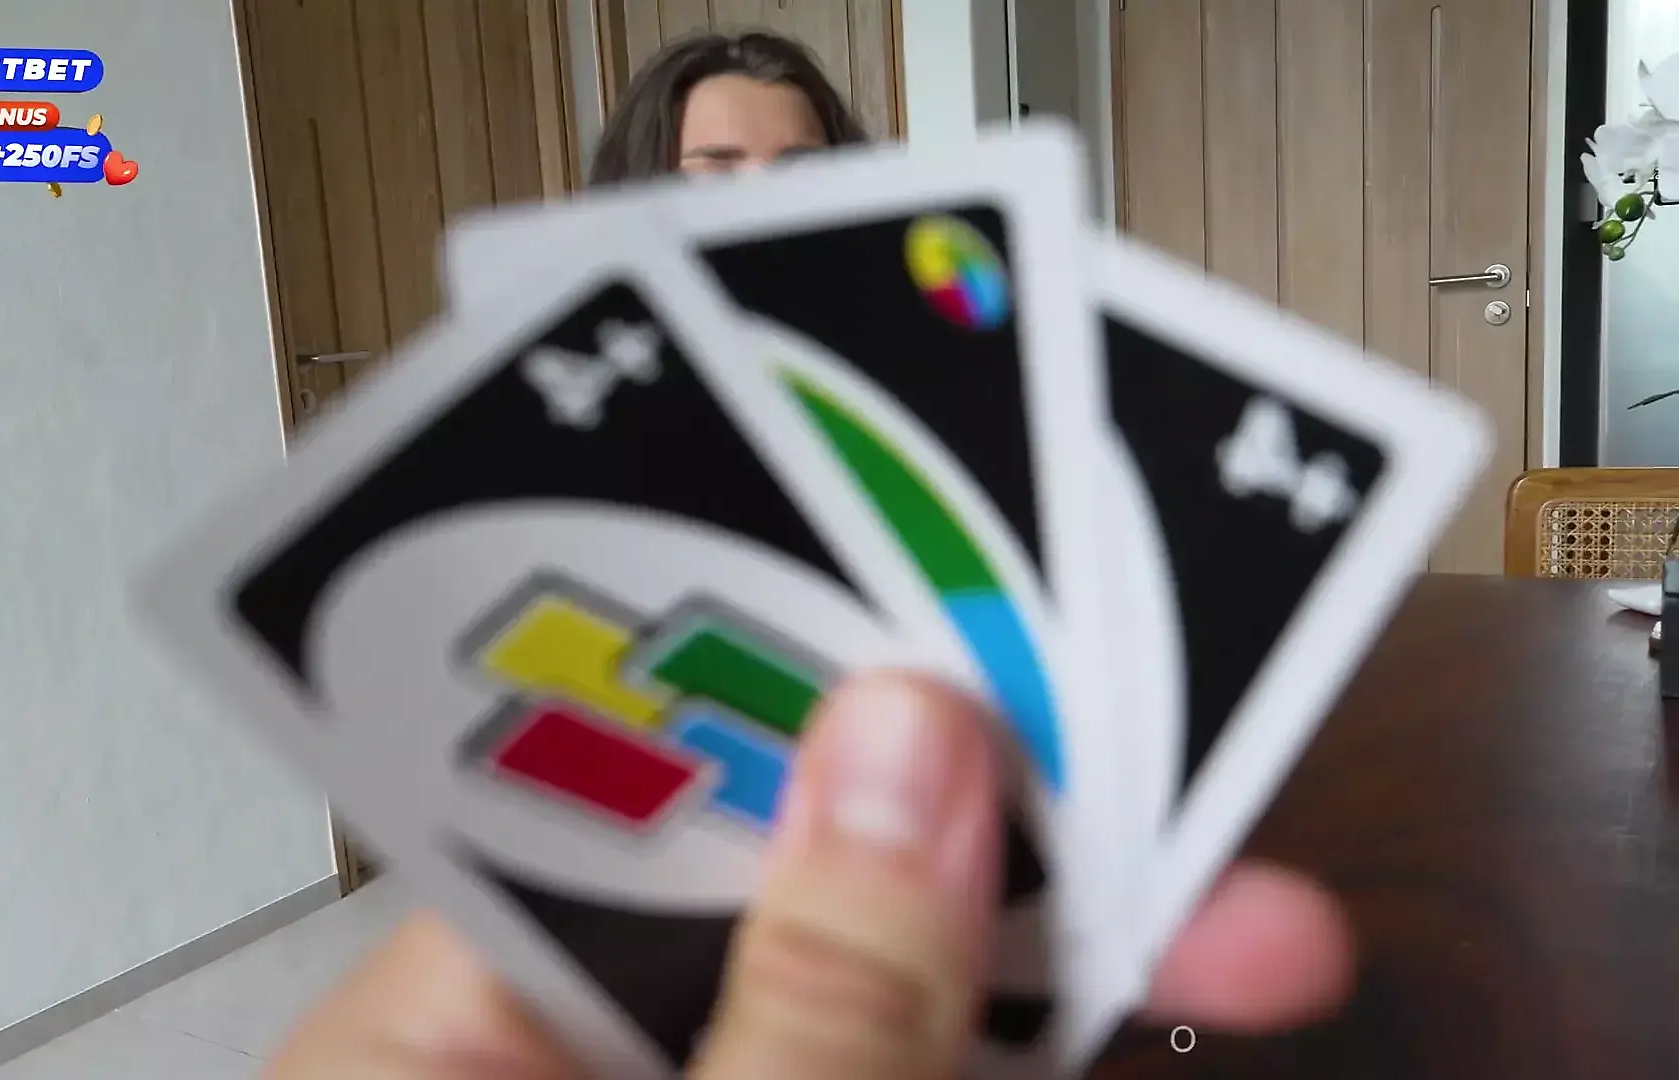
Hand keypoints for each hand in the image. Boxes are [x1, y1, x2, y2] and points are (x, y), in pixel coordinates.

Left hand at [266, 672, 1353, 1078]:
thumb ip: (804, 1008)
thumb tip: (903, 745)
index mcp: (431, 1056)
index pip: (619, 810)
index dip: (804, 707)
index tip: (975, 639)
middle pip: (783, 904)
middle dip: (999, 852)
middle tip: (1183, 793)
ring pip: (879, 1014)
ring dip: (1063, 974)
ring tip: (1247, 923)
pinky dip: (1034, 1064)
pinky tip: (1163, 1020)